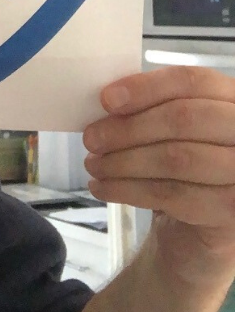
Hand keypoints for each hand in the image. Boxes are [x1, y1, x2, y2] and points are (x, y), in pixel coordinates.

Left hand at [83, 66, 234, 291]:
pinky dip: (127, 190)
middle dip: (128, 128)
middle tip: (91, 139)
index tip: (106, 100)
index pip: (194, 82)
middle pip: (185, 118)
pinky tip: (102, 188)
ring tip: (93, 165)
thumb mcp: (167, 131)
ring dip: (122, 162)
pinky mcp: (231, 211)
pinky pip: (172, 195)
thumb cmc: (180, 166)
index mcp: (232, 100)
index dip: (147, 88)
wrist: (199, 230)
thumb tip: (109, 101)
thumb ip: (148, 109)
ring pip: (176, 158)